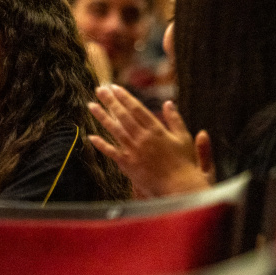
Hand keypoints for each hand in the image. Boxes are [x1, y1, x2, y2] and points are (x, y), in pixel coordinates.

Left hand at [88, 84, 214, 197]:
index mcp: (156, 129)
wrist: (180, 188)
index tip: (114, 87)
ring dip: (102, 117)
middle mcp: (143, 138)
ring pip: (114, 130)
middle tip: (99, 89)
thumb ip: (175, 120)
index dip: (125, 97)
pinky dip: (101, 145)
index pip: (137, 108)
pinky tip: (91, 136)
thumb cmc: (184, 164)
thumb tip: (168, 103)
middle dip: (110, 101)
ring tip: (91, 106)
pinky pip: (112, 152)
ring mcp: (133, 151)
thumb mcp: (183, 138)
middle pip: (123, 115)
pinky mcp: (128, 165)